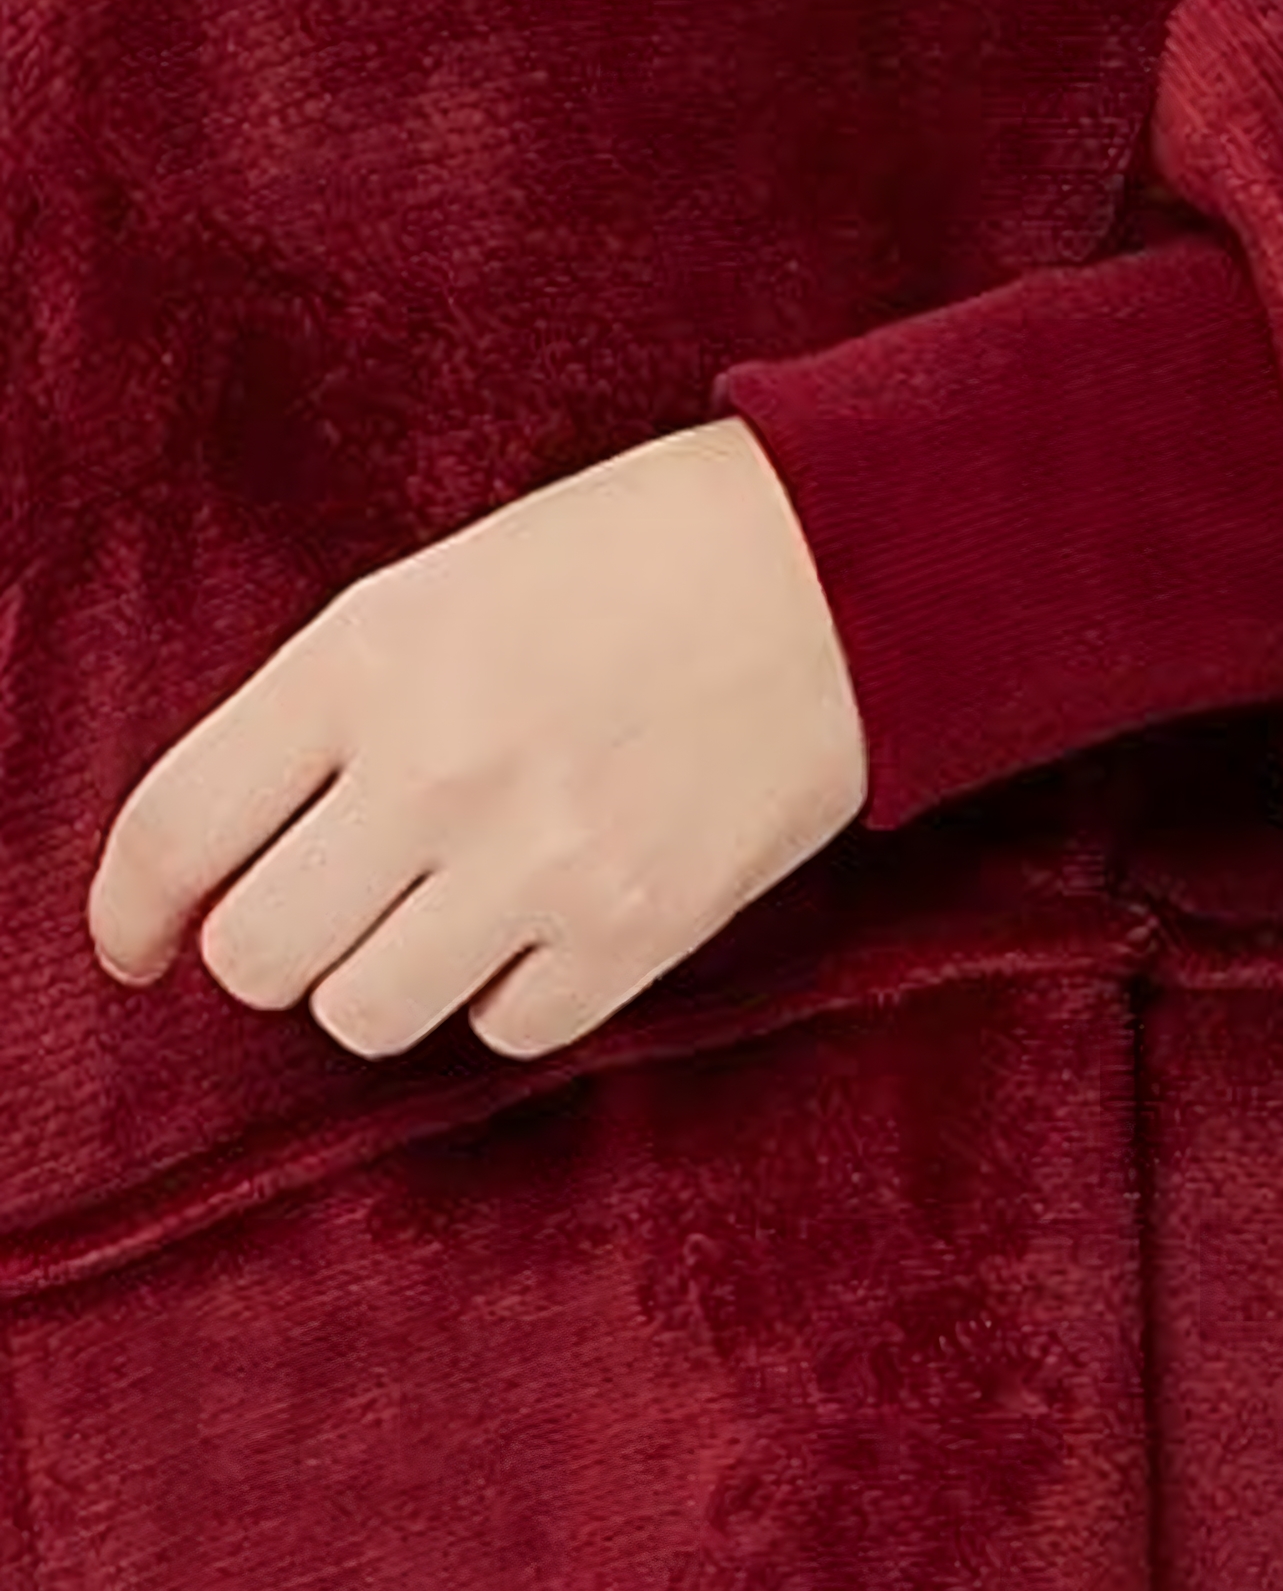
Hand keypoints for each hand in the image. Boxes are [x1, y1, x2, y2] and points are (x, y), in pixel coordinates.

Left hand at [86, 417, 871, 1062]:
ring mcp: (543, 863)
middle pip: (260, 955)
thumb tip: (248, 847)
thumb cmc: (640, 559)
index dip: (131, 911)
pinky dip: (508, 997)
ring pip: (367, 1016)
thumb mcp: (445, 587)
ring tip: (444, 921)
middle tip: (331, 912)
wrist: (842, 571)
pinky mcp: (642, 930)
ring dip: (386, 981)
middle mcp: (439, 772)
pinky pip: (508, 1032)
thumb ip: (333, 708)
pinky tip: (546, 927)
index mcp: (369, 659)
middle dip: (278, 945)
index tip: (140, 946)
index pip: (177, 829)